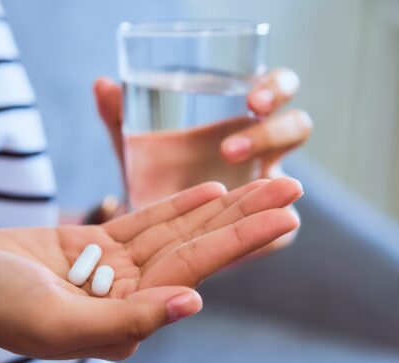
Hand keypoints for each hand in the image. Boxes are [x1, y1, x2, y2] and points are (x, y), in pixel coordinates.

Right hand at [0, 179, 301, 360]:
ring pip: (176, 233)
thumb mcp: (56, 320)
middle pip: (197, 250)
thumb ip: (125, 319)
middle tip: (293, 187)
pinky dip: (175, 207)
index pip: (195, 275)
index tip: (286, 217)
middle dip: (246, 218)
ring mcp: (111, 272)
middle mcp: (126, 298)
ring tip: (264, 181)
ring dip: (220, 206)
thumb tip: (192, 304)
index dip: (242, 242)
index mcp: (124, 321)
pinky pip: (143, 224)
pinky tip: (209, 190)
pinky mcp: (92, 247)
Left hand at [94, 68, 311, 251]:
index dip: (276, 88)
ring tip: (237, 193)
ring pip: (288, 185)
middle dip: (276, 130)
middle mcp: (262, 151)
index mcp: (243, 118)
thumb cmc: (152, 174)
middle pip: (297, 127)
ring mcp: (264, 194)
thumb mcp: (135, 147)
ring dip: (271, 187)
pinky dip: (264, 237)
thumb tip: (102, 84)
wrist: (149, 231)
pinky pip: (278, 236)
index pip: (278, 90)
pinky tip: (245, 242)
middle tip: (237, 145)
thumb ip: (120, 117)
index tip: (252, 100)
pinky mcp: (263, 235)